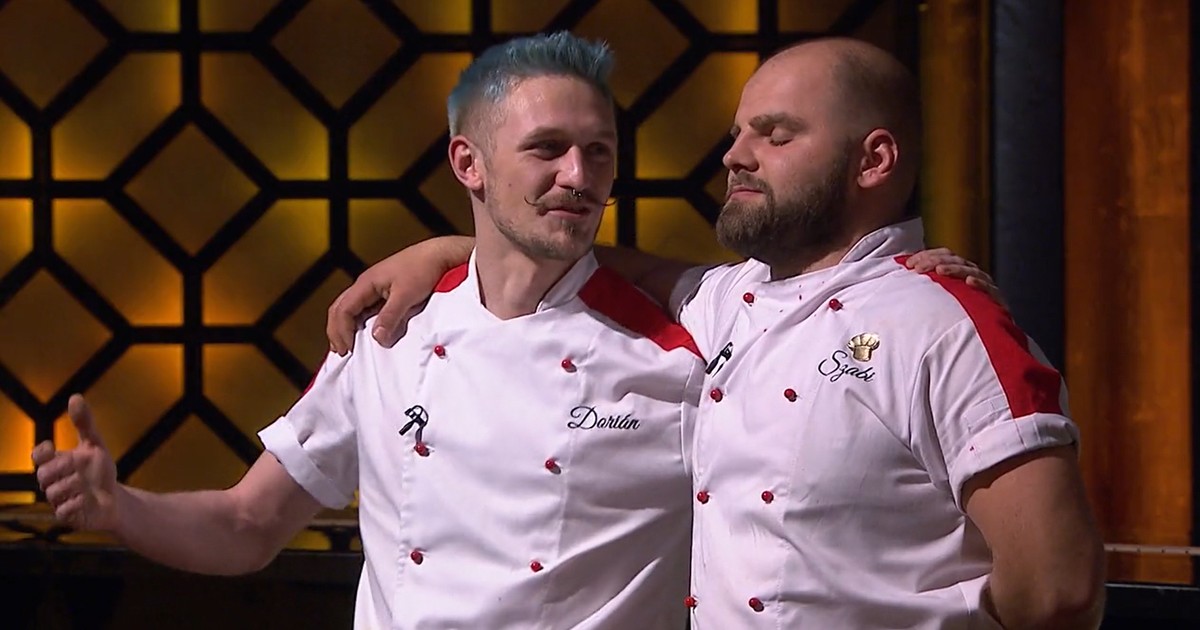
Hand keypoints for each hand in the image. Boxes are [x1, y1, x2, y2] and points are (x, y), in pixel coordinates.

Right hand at [31, 394, 118, 531]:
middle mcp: (52, 482)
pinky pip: (63, 511)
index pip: (37, 456)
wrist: (114, 499)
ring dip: (74, 486)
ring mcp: (57, 500)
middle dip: (64, 469)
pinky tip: (88, 500)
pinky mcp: (66, 517)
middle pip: (44, 474)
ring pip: (54, 492)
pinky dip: (77, 503)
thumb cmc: (100, 472)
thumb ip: (85, 424)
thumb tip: (75, 397)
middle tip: (80, 468)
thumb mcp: (95, 445)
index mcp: (56, 463)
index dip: (41, 452)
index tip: (52, 446)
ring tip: (88, 486)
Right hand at [327, 236, 474, 354]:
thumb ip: (390, 316)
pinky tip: (365, 334)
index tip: (348, 349)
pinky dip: (359, 323)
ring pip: (351, 309)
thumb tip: (377, 337)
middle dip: (337, 331)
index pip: (342, 310)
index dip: (341, 331)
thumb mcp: (406, 295)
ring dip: (346, 327)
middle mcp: (366, 285)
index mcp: (366, 283)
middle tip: (342, 352)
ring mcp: (374, 288)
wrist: (438, 255)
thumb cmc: (422, 268)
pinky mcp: (384, 292)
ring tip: (348, 346)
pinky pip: (365, 310)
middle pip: (340, 309)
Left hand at [906, 248, 1006, 308]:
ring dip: (954, 269)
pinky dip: (980, 284)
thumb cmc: (959, 317)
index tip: (909, 264)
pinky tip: (970, 282)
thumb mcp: (940, 300)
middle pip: (955, 260)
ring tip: (939, 271)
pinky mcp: (996, 299)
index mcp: (959, 271)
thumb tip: (905, 277)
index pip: (944, 256)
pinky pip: (989, 289)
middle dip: (935, 261)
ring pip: (971, 271)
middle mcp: (972, 274)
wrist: (987, 335)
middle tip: (919, 268)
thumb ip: (928, 288)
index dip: (927, 256)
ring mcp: (985, 286)